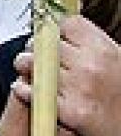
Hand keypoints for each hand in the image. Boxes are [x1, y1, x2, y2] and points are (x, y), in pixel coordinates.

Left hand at [10, 16, 120, 135]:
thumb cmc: (120, 97)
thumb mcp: (115, 61)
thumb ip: (90, 46)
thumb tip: (62, 28)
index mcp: (105, 49)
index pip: (67, 24)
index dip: (54, 29)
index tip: (50, 36)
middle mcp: (91, 65)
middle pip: (45, 44)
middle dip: (35, 48)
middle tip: (34, 56)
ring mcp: (78, 88)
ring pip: (32, 65)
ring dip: (25, 67)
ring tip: (28, 71)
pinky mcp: (68, 111)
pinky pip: (32, 92)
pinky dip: (23, 89)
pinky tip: (24, 88)